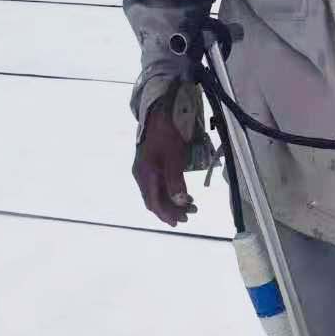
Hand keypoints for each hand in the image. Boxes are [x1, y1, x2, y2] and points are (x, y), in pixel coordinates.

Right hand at [133, 95, 196, 226]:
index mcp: (145, 174)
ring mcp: (145, 170)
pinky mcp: (151, 165)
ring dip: (174, 202)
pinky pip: (159, 185)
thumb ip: (175, 180)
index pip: (154, 202)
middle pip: (155, 200)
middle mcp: (142, 175)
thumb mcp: (174, 157)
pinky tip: (183, 194)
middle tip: (191, 214)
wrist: (159, 113)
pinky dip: (171, 192)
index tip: (178, 222)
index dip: (166, 214)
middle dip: (173, 210)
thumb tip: (180, 200)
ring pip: (158, 193)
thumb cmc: (167, 133)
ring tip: (192, 206)